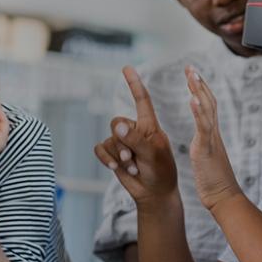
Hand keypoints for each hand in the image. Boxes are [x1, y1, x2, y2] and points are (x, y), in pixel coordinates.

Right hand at [94, 66, 177, 208]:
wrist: (154, 193)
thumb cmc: (161, 171)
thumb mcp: (153, 154)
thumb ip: (136, 139)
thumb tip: (117, 125)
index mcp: (150, 125)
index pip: (141, 100)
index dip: (134, 83)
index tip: (127, 67)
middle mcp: (135, 130)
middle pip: (117, 122)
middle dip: (122, 142)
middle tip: (134, 159)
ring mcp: (123, 142)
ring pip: (109, 138)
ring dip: (119, 155)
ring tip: (133, 167)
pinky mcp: (113, 154)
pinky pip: (100, 148)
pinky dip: (107, 159)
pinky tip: (117, 168)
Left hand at [185, 66, 241, 212]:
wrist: (224, 198)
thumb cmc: (215, 183)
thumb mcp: (207, 159)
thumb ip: (205, 147)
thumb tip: (203, 142)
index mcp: (211, 135)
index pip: (208, 107)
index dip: (201, 90)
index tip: (193, 76)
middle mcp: (213, 134)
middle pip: (209, 102)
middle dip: (199, 83)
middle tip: (190, 67)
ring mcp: (211, 140)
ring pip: (207, 109)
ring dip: (199, 90)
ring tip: (191, 75)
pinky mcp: (207, 149)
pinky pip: (203, 126)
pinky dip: (198, 111)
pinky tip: (191, 97)